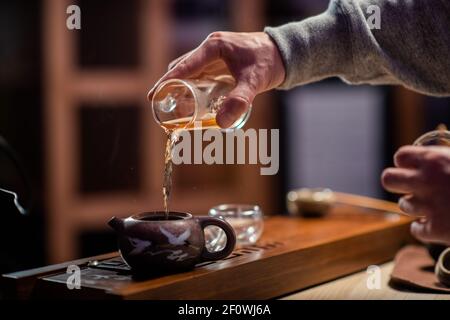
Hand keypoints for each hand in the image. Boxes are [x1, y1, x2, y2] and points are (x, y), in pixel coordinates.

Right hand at [147, 32, 285, 127]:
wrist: (284, 54)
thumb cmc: (269, 62)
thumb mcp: (254, 82)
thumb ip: (239, 101)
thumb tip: (220, 124)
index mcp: (214, 47)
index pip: (184, 66)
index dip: (166, 81)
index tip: (153, 96)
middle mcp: (210, 49)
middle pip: (182, 69)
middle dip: (170, 87)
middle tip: (162, 107)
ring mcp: (214, 56)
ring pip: (190, 73)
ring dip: (181, 89)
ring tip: (175, 108)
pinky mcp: (220, 64)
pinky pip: (200, 76)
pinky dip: (193, 89)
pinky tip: (193, 103)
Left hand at [382, 146, 449, 244]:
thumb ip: (442, 159)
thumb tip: (423, 158)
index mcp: (435, 160)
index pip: (401, 156)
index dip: (405, 163)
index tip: (413, 167)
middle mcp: (427, 181)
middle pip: (388, 179)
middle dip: (396, 183)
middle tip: (408, 187)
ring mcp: (430, 206)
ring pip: (404, 205)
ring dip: (416, 206)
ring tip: (435, 205)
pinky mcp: (437, 229)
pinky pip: (416, 230)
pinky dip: (425, 229)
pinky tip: (436, 225)